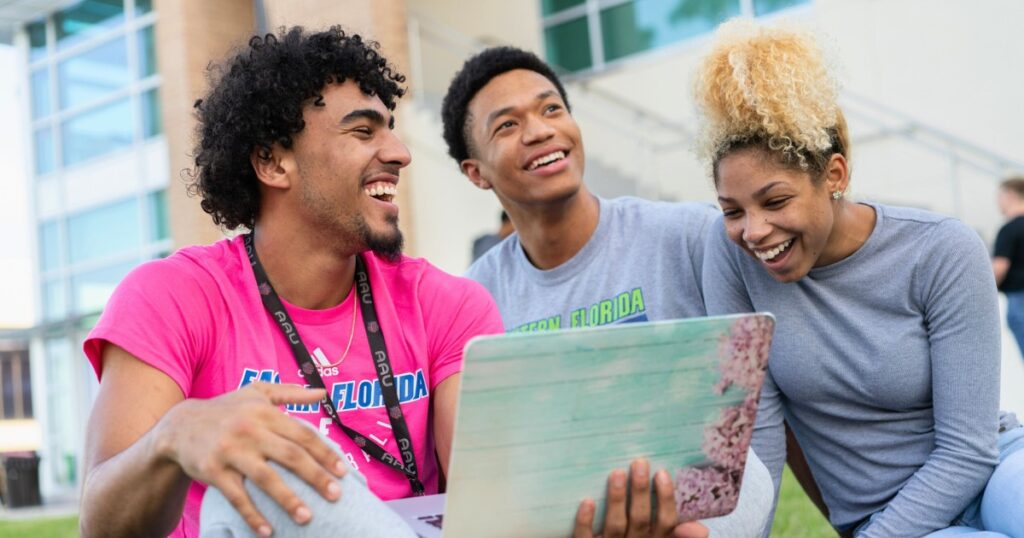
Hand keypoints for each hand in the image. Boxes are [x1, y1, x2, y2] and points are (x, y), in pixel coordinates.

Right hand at [154, 382, 346, 536]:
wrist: (179, 426)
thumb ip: (290, 393)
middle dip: (315, 477)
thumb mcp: (256, 393)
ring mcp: (230, 451)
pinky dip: (252, 515)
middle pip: (290, 456)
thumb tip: (322, 393)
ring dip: (288, 500)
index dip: (325, 453)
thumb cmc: (227, 410)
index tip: (343, 472)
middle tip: (336, 496)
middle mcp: (249, 430)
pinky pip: (237, 497)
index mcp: (265, 413)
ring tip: (308, 518)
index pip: (302, 434)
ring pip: (265, 478)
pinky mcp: (212, 471)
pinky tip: (268, 531)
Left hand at [573, 459, 709, 537]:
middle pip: (640, 519)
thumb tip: (701, 529)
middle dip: (640, 492)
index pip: (666, 522)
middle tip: (639, 463)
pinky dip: (586, 520)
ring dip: (617, 499)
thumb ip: (677, 534)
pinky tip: (587, 501)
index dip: (666, 499)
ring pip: (615, 525)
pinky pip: (585, 536)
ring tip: (616, 473)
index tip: (662, 473)